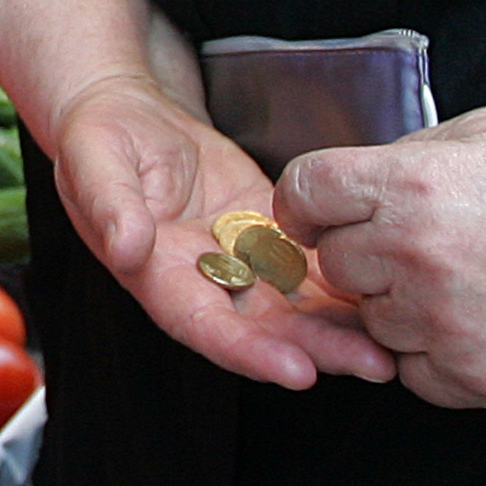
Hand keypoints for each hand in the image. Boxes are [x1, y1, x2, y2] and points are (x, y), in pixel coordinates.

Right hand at [47, 76, 395, 390]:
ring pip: (294, 306)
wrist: (126, 113)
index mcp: (156, 275)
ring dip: (341, 328)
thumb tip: (127, 248)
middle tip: (375, 364)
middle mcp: (201, 281)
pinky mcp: (264, 233)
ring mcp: (236, 260)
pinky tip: (387, 290)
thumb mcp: (93, 161)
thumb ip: (110, 206)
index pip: (204, 327)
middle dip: (319, 351)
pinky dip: (345, 283)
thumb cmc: (99, 138)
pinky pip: (307, 266)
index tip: (298, 371)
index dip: (250, 353)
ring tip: (392, 346)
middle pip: (263, 330)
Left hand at [274, 108, 485, 410]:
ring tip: (468, 283)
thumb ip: (413, 155)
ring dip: (401, 306)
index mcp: (412, 182)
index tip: (322, 214)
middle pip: (333, 263)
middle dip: (364, 254)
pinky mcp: (468, 379)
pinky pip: (411, 371)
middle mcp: (414, 253)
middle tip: (421, 247)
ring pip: (371, 321)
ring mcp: (439, 323)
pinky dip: (435, 354)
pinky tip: (484, 322)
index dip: (308, 204)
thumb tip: (359, 181)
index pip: (304, 193)